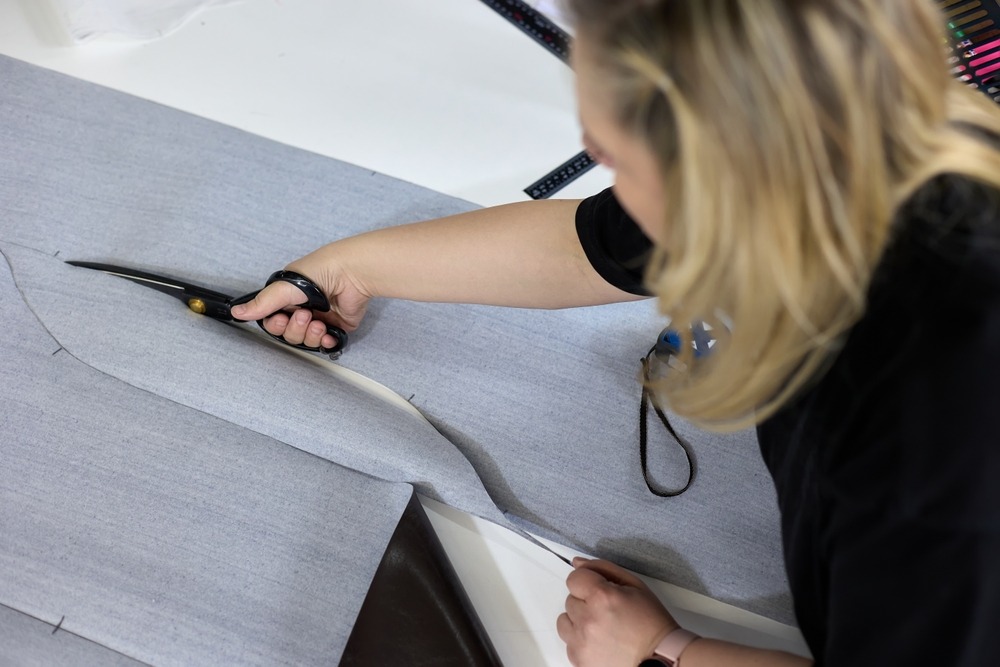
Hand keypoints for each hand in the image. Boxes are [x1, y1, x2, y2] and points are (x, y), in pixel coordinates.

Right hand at [230, 244, 370, 349]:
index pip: (273, 320)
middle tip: (305, 315)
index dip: (276, 325)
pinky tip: (327, 333)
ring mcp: (320, 318)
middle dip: (295, 328)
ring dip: (310, 334)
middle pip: (288, 333)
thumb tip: (237, 312)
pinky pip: (325, 343)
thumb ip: (262, 303)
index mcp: (288, 297)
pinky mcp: (337, 326)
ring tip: (319, 322)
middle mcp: (303, 307)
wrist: (351, 274)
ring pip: (306, 339)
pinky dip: (325, 342)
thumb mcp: (285, 288)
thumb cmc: (320, 271)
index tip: (282, 318)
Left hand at [558, 557, 678, 666]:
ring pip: (565, 621)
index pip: (574, 579)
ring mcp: (581, 643)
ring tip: (601, 627)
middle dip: (586, 602)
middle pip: (570, 599)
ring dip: (579, 621)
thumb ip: (603, 569)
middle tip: (608, 612)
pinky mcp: (579, 660)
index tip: (598, 590)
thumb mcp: (634, 586)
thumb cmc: (651, 623)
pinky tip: (600, 642)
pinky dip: (580, 641)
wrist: (660, 658)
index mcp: (602, 597)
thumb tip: (578, 563)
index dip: (587, 582)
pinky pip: (569, 643)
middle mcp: (588, 620)